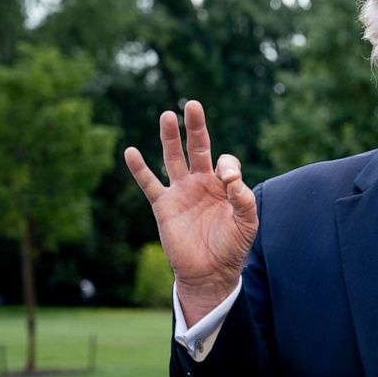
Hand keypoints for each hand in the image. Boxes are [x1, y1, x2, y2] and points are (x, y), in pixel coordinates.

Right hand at [124, 101, 258, 324]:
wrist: (211, 272)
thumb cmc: (232, 246)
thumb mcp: (247, 222)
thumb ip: (243, 198)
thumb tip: (228, 177)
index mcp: (224, 185)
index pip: (225, 161)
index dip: (228, 166)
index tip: (228, 180)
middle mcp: (201, 183)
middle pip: (197, 148)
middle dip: (195, 127)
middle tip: (192, 105)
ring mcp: (181, 192)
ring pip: (173, 158)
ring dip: (169, 138)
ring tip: (167, 116)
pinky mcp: (164, 206)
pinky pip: (149, 183)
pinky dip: (139, 168)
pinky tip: (130, 151)